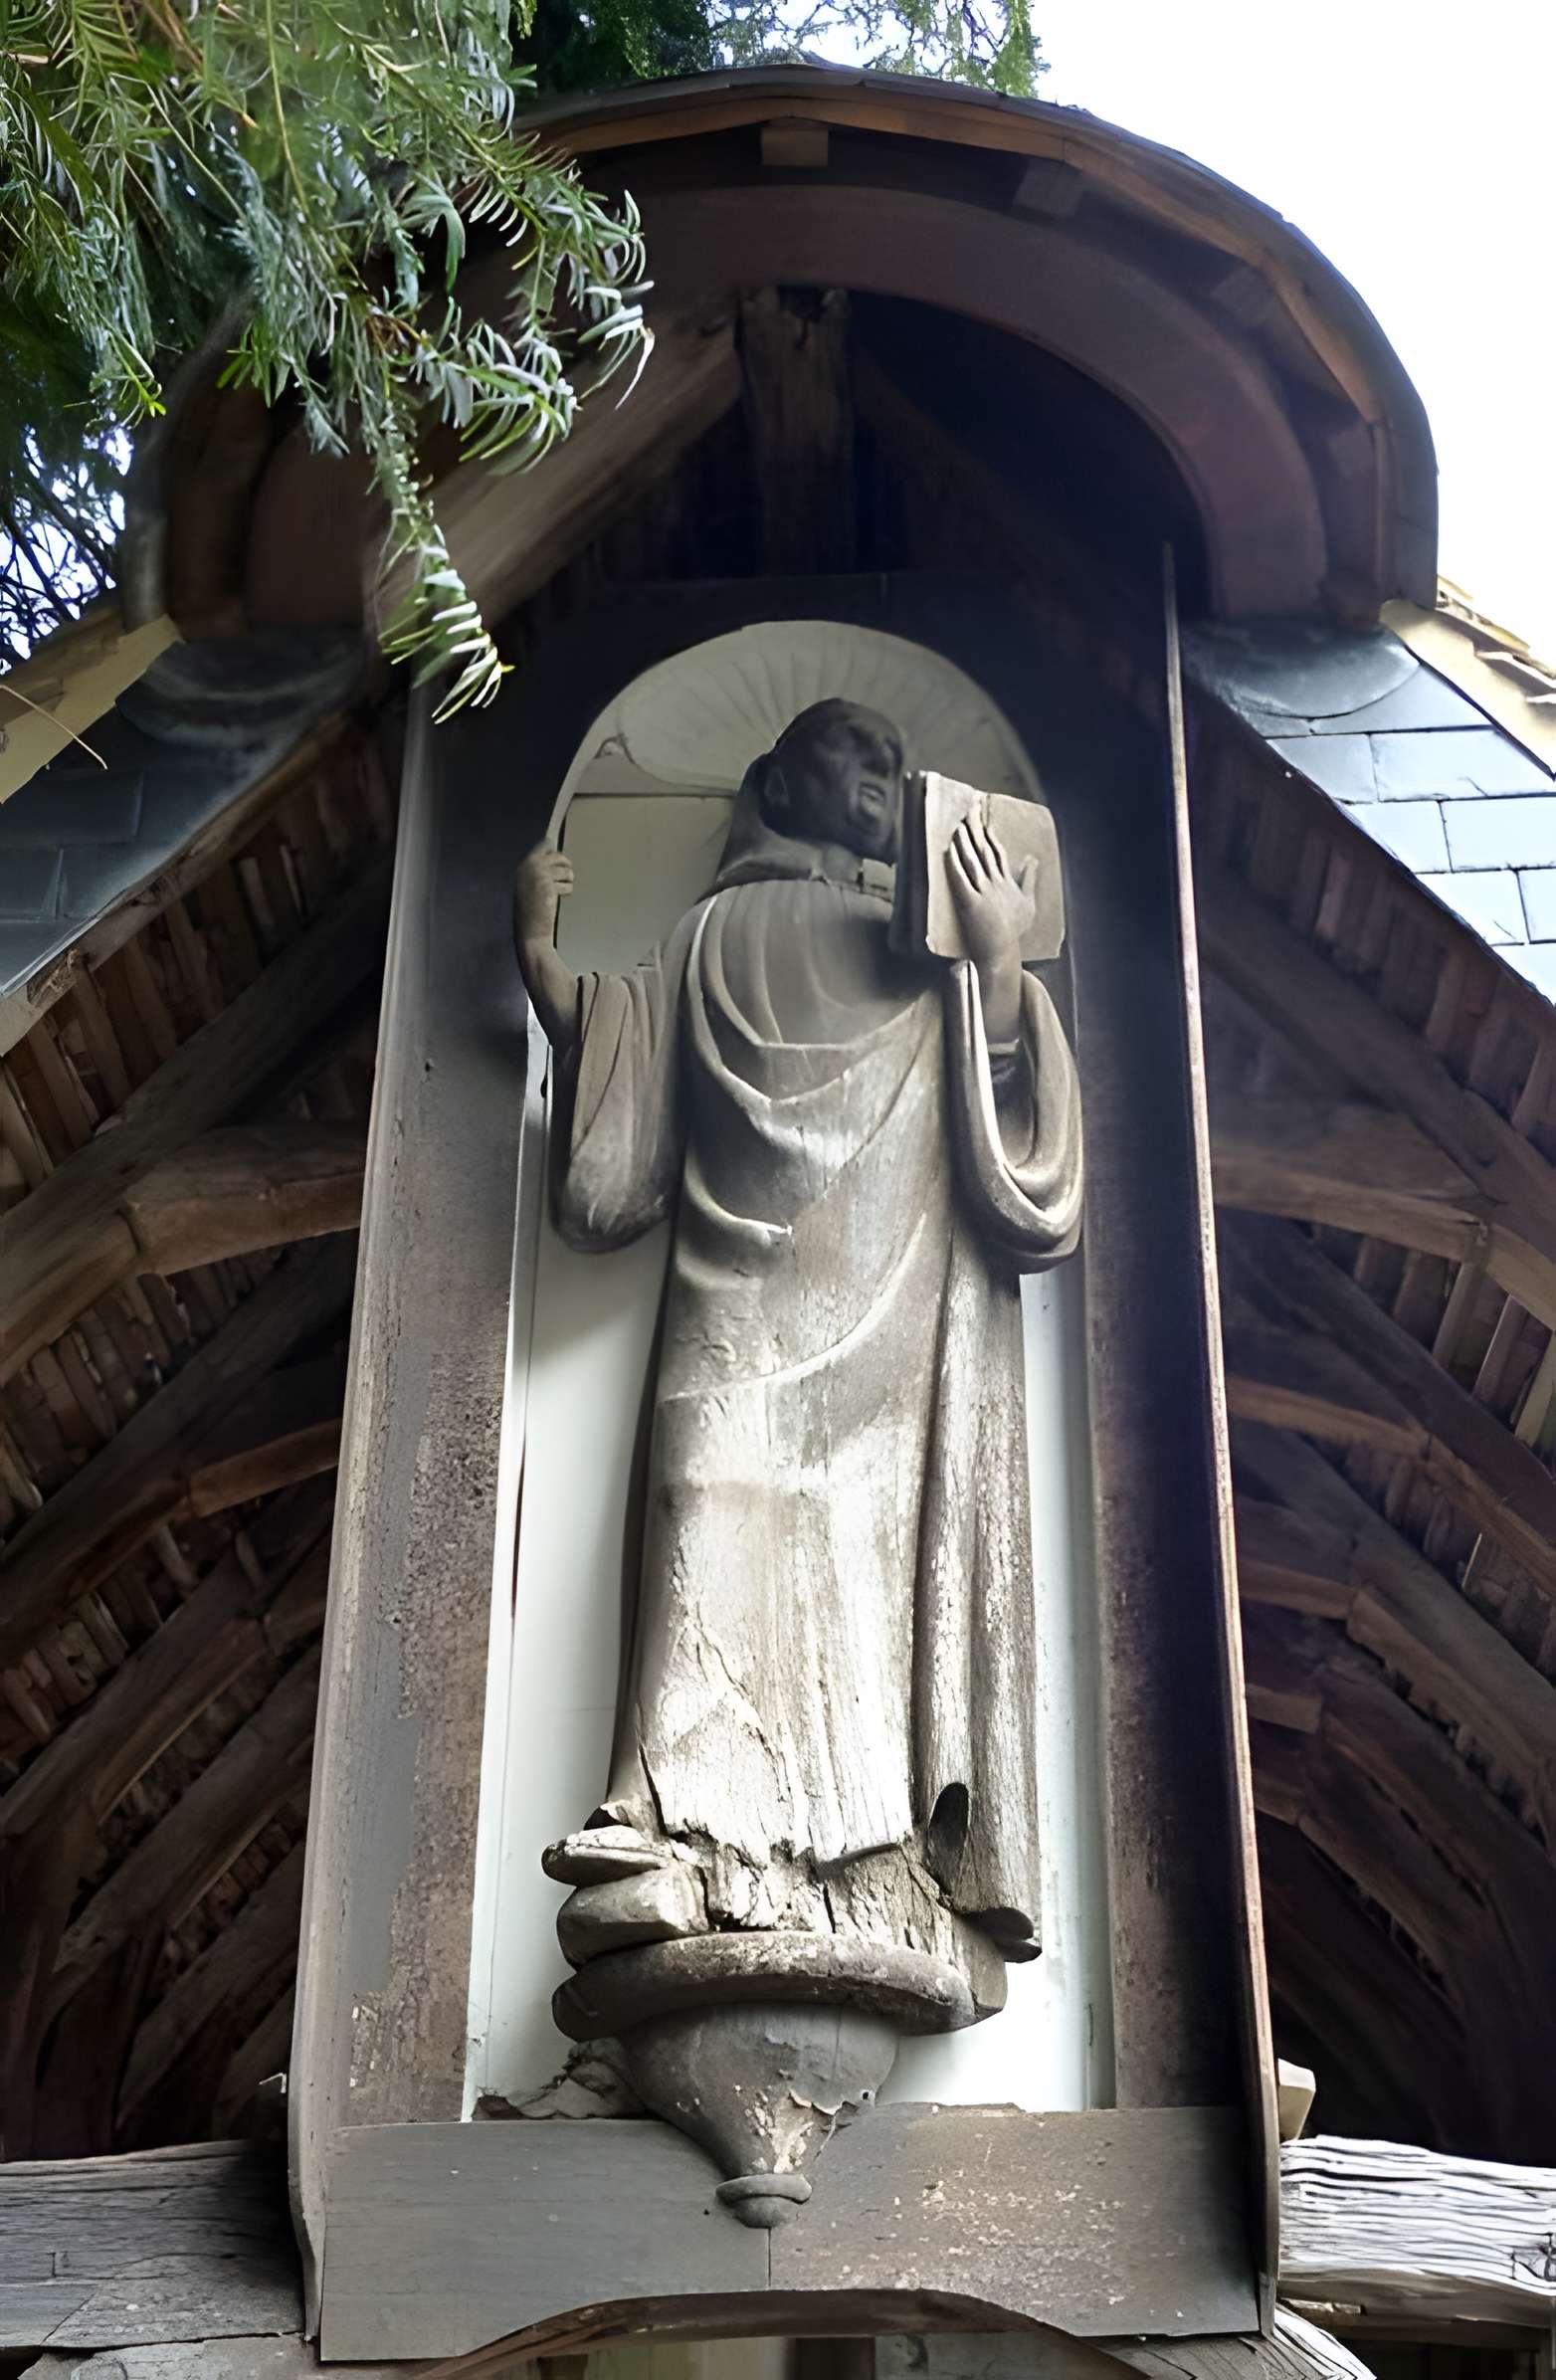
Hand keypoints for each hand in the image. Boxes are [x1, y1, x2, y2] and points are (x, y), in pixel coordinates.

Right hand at [515, 843, 573, 947]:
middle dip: (565, 865)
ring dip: (568, 879)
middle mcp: (530, 866)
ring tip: (561, 890)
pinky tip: (558, 898)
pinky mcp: (549, 885)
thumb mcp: (529, 884)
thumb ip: (539, 870)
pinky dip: (567, 891)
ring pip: (566, 870)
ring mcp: (539, 874)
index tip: (562, 854)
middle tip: (567, 876)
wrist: (531, 930)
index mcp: (524, 865)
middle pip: (557, 856)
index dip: (554, 851)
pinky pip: (568, 884)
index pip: (543, 846)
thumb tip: (556, 857)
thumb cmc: (531, 910)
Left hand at [947, 815, 1035, 972]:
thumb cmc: (1014, 931)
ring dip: (965, 842)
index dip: (988, 833)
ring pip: (973, 861)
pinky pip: (961, 880)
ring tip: (958, 825)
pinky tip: (949, 851)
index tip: (981, 818)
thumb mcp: (1028, 903)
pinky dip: (954, 865)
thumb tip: (1033, 860)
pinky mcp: (971, 904)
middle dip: (976, 828)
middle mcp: (996, 884)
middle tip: (969, 809)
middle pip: (985, 850)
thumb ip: (1029, 880)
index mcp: (1007, 882)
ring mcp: (984, 893)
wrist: (1002, 953)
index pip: (997, 851)